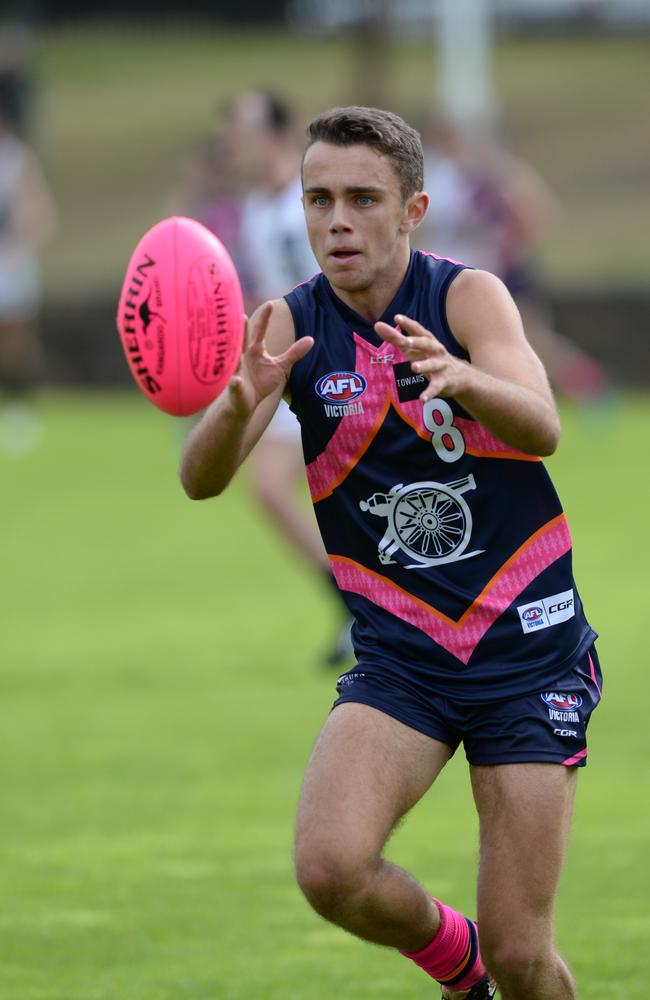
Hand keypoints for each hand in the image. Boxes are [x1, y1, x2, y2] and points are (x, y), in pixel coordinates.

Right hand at [228, 302, 312, 416]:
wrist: (246, 402)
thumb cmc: (261, 381)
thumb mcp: (280, 366)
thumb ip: (294, 353)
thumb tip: (311, 339)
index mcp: (255, 349)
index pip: (260, 331)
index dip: (265, 319)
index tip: (270, 304)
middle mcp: (244, 356)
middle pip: (243, 340)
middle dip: (241, 330)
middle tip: (240, 315)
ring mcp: (237, 370)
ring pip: (234, 359)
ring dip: (234, 353)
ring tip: (234, 343)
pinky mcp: (235, 386)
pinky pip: (234, 383)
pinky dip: (235, 381)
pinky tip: (236, 380)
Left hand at [374, 313, 469, 401]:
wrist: (461, 377)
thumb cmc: (431, 358)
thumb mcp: (414, 348)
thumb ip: (396, 338)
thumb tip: (377, 325)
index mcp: (428, 341)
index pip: (418, 330)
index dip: (408, 324)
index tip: (397, 317)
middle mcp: (436, 351)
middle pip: (427, 344)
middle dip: (417, 342)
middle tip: (405, 341)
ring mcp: (441, 366)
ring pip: (433, 365)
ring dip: (424, 366)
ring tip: (414, 368)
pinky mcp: (444, 382)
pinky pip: (436, 387)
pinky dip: (429, 393)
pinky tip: (422, 399)